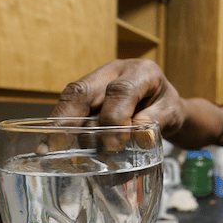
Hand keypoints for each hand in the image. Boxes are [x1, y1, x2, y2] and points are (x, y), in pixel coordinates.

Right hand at [51, 59, 184, 137]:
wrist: (163, 102)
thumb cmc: (167, 107)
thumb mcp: (172, 113)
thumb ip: (157, 121)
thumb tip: (141, 136)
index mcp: (141, 71)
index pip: (121, 91)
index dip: (114, 118)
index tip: (114, 144)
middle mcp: (115, 71)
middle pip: (84, 90)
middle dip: (69, 118)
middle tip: (60, 147)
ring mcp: (97, 81)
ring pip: (71, 99)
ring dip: (62, 126)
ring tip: (53, 150)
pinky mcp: (87, 95)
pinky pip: (69, 108)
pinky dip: (60, 126)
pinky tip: (50, 145)